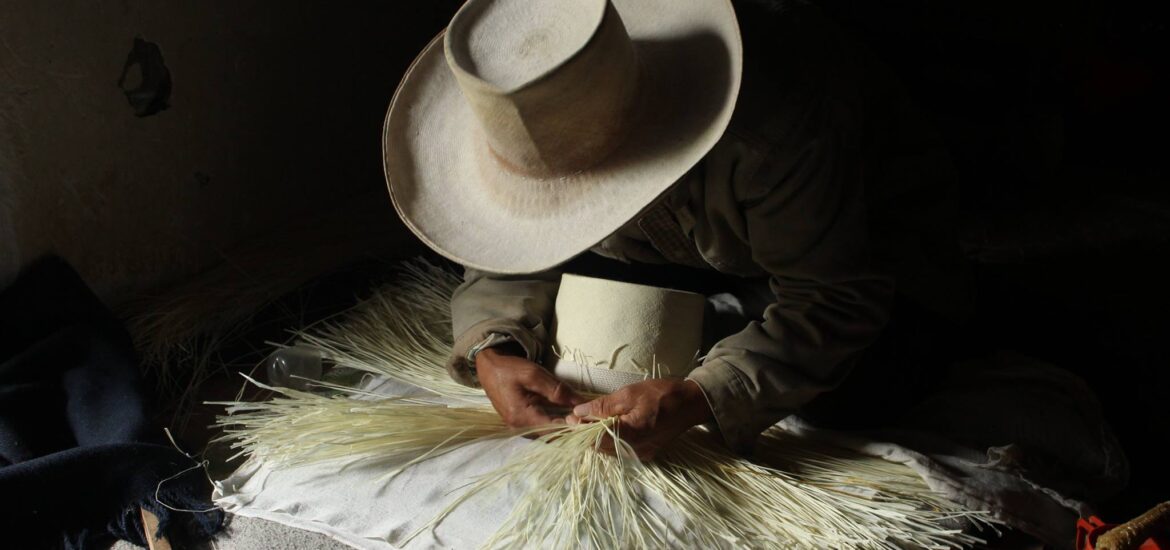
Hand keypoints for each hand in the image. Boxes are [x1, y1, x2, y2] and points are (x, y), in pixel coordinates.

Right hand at [476, 347, 584, 432]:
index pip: (554, 429)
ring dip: (564, 427)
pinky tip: (567, 417)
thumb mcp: (534, 374)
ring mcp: (518, 427)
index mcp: (521, 417)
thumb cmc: (509, 368)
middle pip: (551, 435)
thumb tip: (580, 403)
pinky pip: (541, 428)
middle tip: (590, 420)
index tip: (590, 419)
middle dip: (571, 428)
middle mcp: (519, 428)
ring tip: (581, 418)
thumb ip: (557, 390)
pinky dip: (555, 423)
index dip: (573, 426)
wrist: (488, 367)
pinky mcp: (520, 423)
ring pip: (547, 433)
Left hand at [566, 378, 713, 459]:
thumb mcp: (629, 394)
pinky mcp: (645, 453)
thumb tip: (578, 412)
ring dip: (595, 438)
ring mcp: (641, 454)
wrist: (691, 404)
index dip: (579, 429)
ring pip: (608, 451)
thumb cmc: (662, 394)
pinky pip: (620, 450)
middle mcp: (635, 450)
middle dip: (584, 434)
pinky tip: (603, 428)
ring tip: (586, 421)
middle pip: (600, 447)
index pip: (595, 438)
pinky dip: (608, 441)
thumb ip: (603, 405)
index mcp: (631, 435)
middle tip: (573, 418)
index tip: (568, 418)